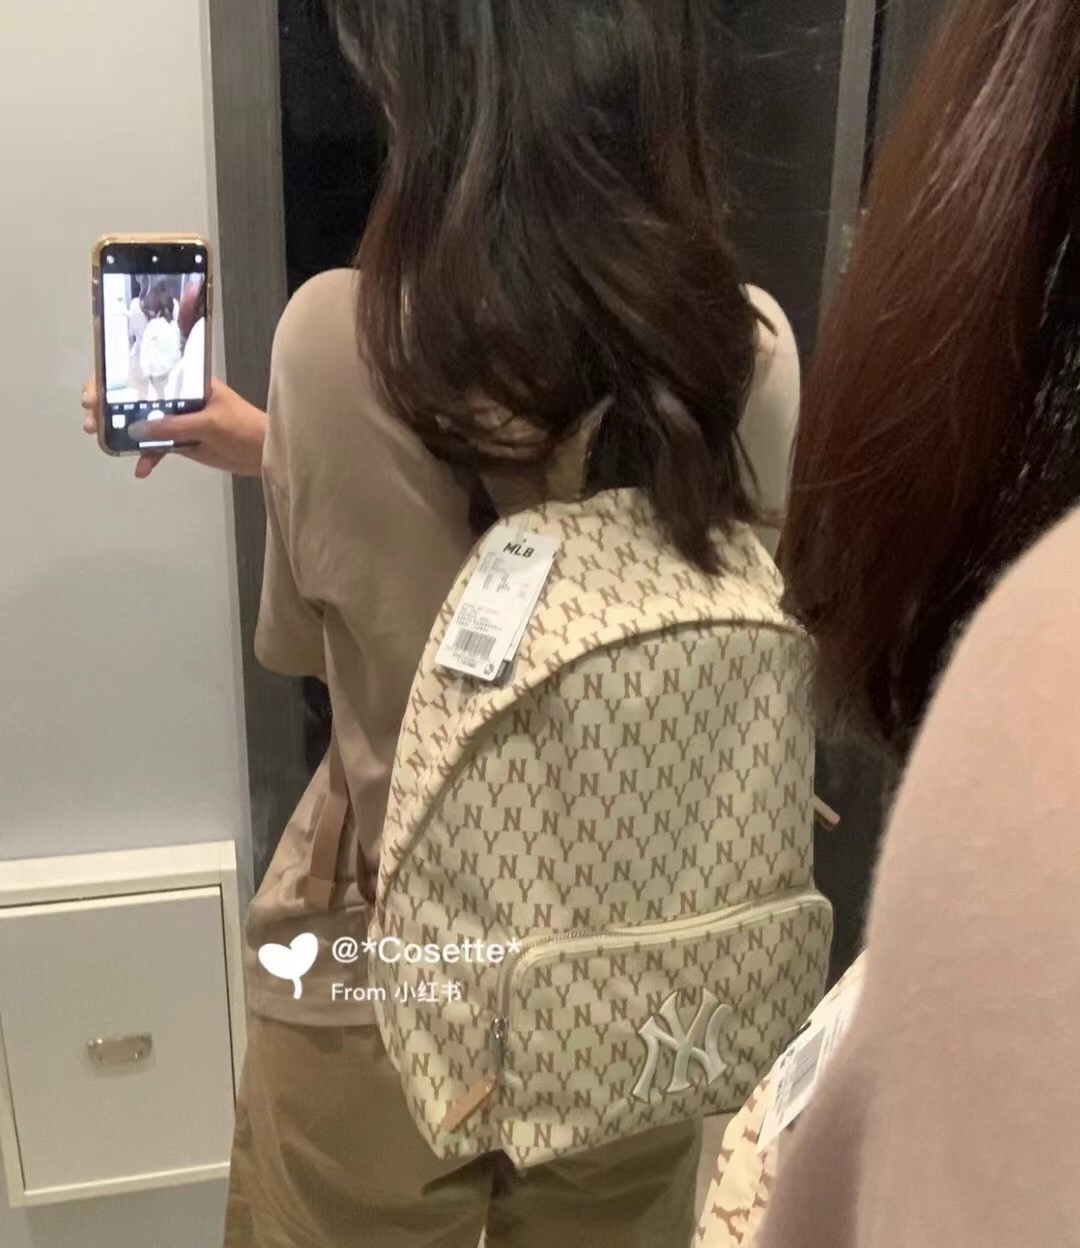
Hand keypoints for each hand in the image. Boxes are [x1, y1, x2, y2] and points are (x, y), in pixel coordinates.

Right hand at [81, 378, 266, 478]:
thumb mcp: (210, 422)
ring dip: (123, 433)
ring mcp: (177, 419)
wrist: (264, 453)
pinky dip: (147, 457)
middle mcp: (177, 396)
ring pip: (143, 424)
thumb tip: (137, 430)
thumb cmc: (244, 427)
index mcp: (185, 380)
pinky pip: (157, 448)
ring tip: (100, 440)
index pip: (145, 372)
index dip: (116, 379)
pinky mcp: (181, 441)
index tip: (96, 391)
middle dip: (110, 406)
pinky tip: (141, 469)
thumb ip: (175, 426)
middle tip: (91, 417)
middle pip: (136, 397)